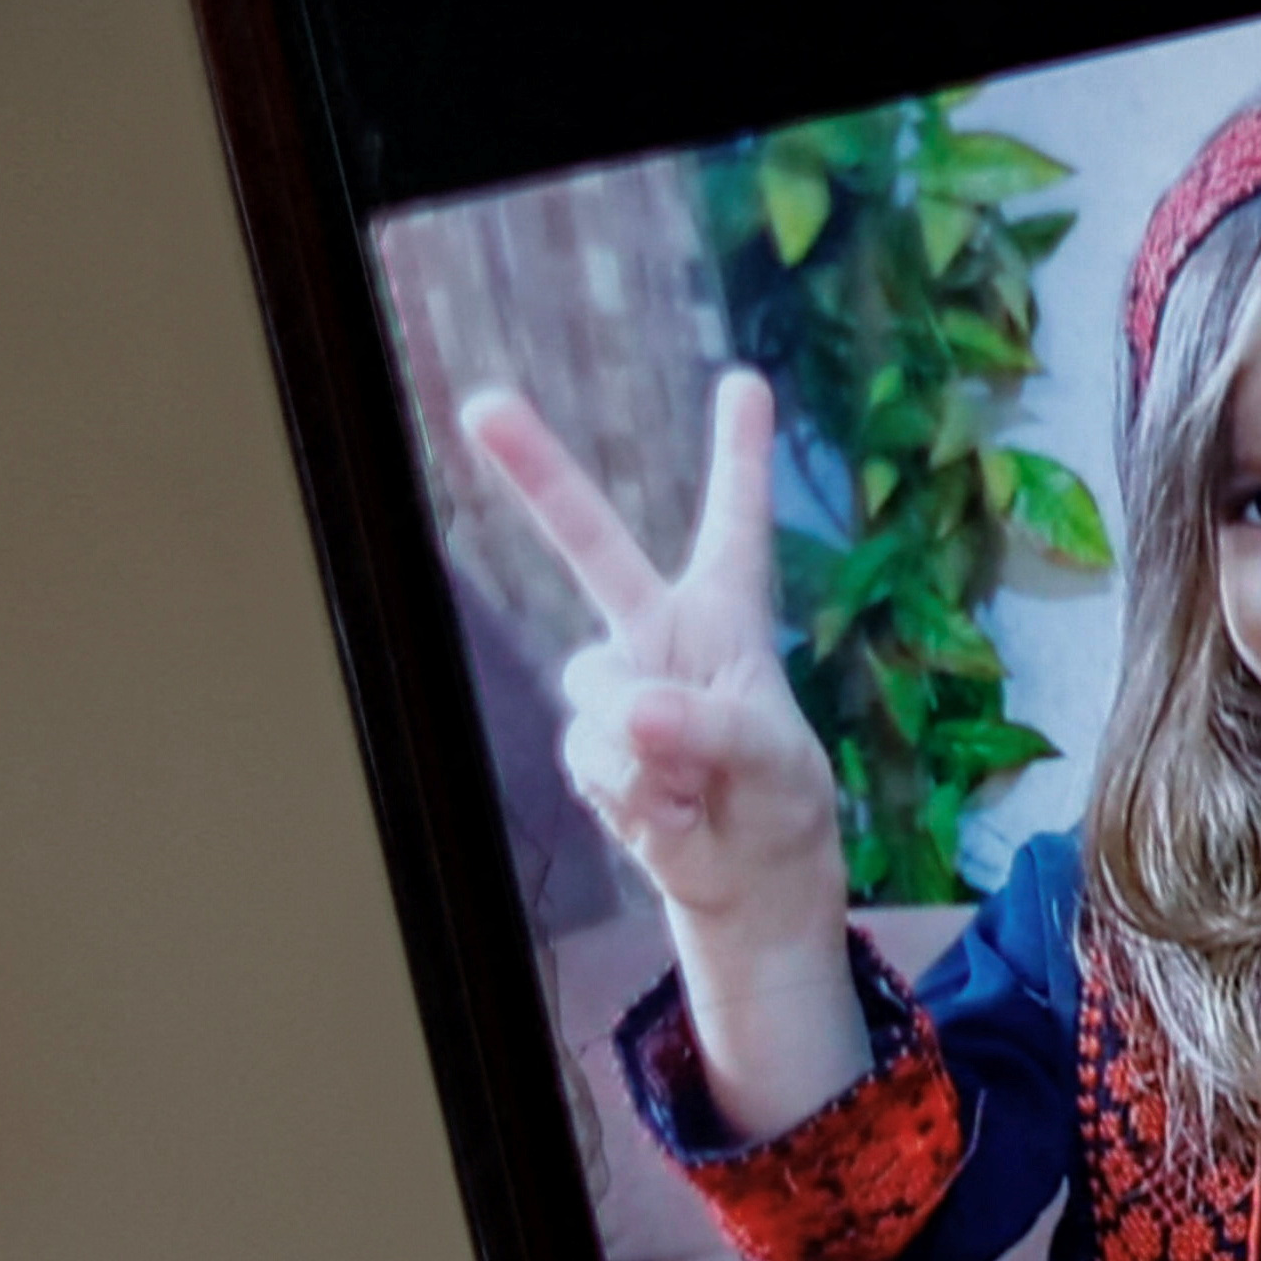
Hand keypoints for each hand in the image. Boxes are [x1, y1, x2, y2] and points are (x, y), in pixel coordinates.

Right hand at [466, 377, 860, 1131]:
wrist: (744, 880)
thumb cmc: (777, 802)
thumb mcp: (772, 762)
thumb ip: (710, 728)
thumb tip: (636, 711)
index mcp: (727, 617)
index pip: (733, 525)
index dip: (737, 455)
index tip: (745, 380)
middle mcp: (661, 635)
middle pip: (594, 543)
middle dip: (537, 472)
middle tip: (483, 404)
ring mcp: (617, 687)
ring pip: (597, 685)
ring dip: (646, 742)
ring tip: (697, 786)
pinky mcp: (590, 742)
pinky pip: (593, 753)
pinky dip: (634, 791)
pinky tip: (669, 812)